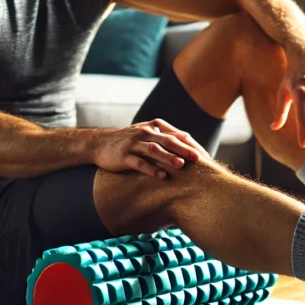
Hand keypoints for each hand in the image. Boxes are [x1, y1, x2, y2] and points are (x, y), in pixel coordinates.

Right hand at [92, 119, 209, 178]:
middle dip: (184, 149)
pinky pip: (139, 162)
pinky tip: (161, 176)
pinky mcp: (124, 156)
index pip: (177, 135)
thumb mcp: (147, 135)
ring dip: (168, 157)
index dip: (191, 145)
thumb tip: (190, 148)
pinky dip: (151, 169)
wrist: (99, 144)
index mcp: (154, 127)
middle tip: (198, 159)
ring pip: (154, 150)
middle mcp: (145, 133)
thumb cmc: (129, 142)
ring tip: (181, 165)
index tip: (205, 156)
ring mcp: (133, 144)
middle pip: (168, 140)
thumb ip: (165, 138)